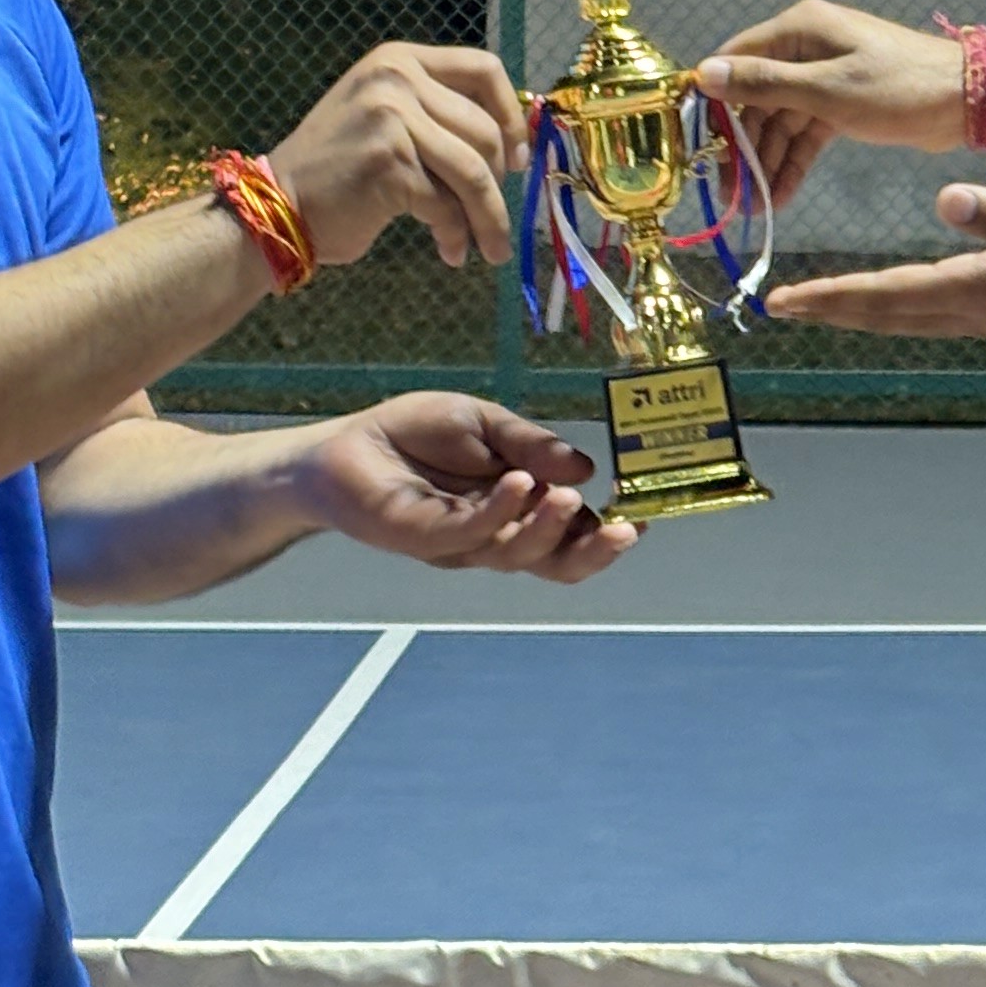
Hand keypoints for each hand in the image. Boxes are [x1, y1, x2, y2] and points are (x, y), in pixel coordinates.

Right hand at [268, 46, 530, 270]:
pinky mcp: (391, 164)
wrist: (277, 205)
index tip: (516, 159)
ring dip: (489, 219)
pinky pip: (447, 205)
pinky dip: (455, 234)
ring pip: (475, 173)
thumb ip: (437, 115)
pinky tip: (450, 251)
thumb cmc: (337, 170)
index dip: (511, 116)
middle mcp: (397, 80)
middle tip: (492, 217)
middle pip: (485, 132)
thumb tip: (513, 145)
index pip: (484, 69)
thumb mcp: (384, 116)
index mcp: (399, 60)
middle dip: (499, 185)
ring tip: (491, 249)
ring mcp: (392, 119)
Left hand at [287, 394, 635, 577]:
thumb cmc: (413, 435)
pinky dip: (500, 511)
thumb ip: (531, 443)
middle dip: (594, 552)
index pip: (571, 535)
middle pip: (554, 562)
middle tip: (627, 529)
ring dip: (549, 529)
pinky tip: (519, 484)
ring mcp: (461, 543)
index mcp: (518, 512)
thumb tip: (586, 467)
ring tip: (569, 499)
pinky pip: (470, 534)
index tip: (642, 514)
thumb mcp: (485, 423)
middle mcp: (495, 536)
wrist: (342, 446)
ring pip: (518, 554)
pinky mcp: (424, 537)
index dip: (608, 532)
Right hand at [696, 2, 968, 208]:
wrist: (968, 101)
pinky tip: (780, 196)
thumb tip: (705, 74)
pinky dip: (794, 161)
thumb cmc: (899, 88)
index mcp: (799, 30)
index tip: (698, 144)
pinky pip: (807, 132)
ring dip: (767, 162)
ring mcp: (825, 76)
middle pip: (757, 98)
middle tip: (729, 195)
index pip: (737, 60)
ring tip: (753, 208)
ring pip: (782, 121)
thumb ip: (765, 84)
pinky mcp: (843, 102)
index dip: (715, 101)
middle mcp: (806, 47)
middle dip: (743, 147)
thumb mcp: (827, 91)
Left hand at [769, 187, 985, 342]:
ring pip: (904, 319)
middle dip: (829, 309)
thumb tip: (946, 200)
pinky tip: (891, 302)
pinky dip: (895, 311)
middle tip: (779, 308)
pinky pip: (929, 316)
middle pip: (883, 315)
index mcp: (975, 288)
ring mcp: (985, 318)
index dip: (832, 296)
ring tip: (819, 306)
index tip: (785, 299)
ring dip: (858, 313)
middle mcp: (970, 312)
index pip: (886, 294)